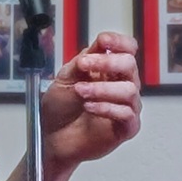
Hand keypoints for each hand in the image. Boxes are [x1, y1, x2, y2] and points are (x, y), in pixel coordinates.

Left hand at [40, 32, 141, 169]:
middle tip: (84, 65)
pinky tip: (89, 107)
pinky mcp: (126, 127)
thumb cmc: (60, 110)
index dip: (118, 42)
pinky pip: (126, 113)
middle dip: (106, 62)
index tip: (103, 41)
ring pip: (129, 89)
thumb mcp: (65, 78)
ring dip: (102, 88)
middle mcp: (120, 85)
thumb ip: (83, 61)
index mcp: (109, 70)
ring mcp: (125, 106)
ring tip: (80, 92)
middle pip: (130, 64)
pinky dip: (106, 107)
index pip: (127, 48)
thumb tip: (99, 46)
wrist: (51, 138)